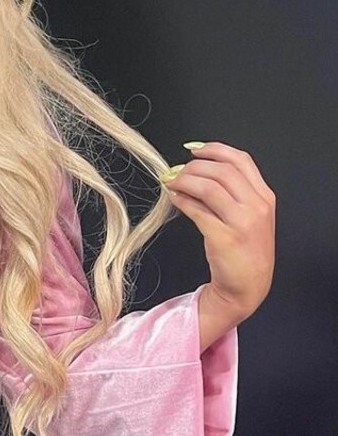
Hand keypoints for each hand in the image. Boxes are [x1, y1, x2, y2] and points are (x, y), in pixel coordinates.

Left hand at [161, 141, 274, 328]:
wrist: (248, 284)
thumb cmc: (244, 250)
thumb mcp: (247, 216)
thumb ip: (229, 193)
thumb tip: (194, 173)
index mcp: (264, 197)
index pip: (241, 160)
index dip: (215, 150)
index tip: (194, 150)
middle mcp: (257, 206)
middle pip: (221, 171)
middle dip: (193, 168)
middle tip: (175, 172)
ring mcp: (242, 222)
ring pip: (208, 187)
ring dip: (184, 181)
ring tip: (171, 183)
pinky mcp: (224, 237)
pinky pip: (197, 210)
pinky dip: (182, 201)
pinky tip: (174, 199)